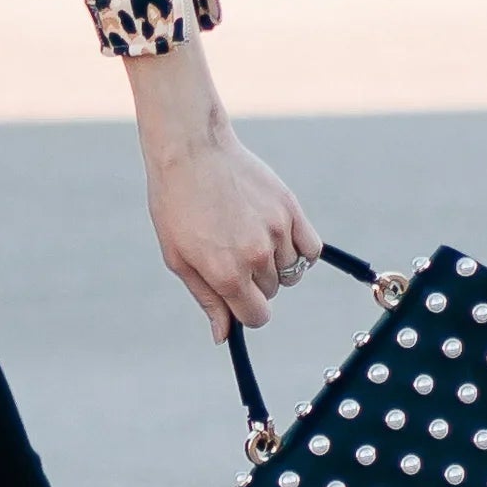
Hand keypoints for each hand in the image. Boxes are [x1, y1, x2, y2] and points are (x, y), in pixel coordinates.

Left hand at [123, 38, 318, 338]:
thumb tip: (223, 336)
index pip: (256, 317)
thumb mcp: (178, 257)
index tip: (237, 297)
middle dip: (255, 283)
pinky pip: (311, 248)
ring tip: (248, 236)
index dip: (245, 311)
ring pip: (291, 271)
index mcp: (227, 275)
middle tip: (232, 254)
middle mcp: (257, 257)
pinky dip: (299, 249)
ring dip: (275, 263)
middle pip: (271, 293)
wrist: (191, 150)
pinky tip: (278, 237)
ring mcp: (277, 232)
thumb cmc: (175, 204)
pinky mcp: (291, 209)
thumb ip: (206, 298)